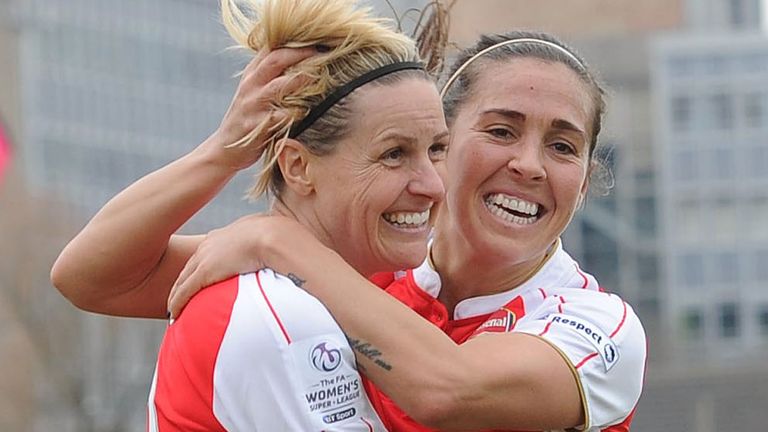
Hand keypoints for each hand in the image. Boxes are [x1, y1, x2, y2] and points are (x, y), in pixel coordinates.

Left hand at [167, 214, 310, 317]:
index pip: (212, 251)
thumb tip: (294, 261)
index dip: (206, 265)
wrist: (278, 238)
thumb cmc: (288, 240)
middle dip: (186, 278)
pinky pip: (185, 290)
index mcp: (232, 233)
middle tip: (182, 294)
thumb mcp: (280, 239)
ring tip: (174, 308)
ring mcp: (207, 256)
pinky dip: (177, 302)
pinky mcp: (205, 272)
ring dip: (178, 293)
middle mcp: (214, 242)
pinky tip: (173, 313)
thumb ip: (277, 251)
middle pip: (193, 263)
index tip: (206, 277)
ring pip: (184, 278)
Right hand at [200, 47, 316, 170]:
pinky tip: (308, 111)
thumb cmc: (247, 117)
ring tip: (320, 77)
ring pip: (277, 87)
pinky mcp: (254, 126)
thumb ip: (271, 75)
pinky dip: (293, 114)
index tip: (318, 39)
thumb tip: (299, 59)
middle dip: (301, 54)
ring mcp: (252, 105)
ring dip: (300, 80)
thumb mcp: (254, 90)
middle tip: (324, 53)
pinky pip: (277, 118)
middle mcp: (250, 85)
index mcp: (252, 74)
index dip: (294, 42)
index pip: (271, 48)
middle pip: (275, 60)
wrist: (224, 149)